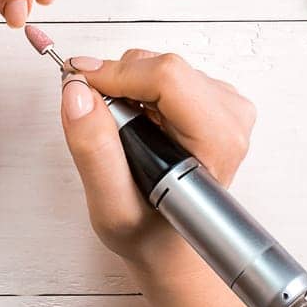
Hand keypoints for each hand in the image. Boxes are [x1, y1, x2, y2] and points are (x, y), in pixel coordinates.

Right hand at [57, 50, 255, 273]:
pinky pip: (161, 73)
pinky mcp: (211, 98)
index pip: (166, 77)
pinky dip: (136, 90)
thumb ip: (95, 150)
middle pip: (160, 65)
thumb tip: (77, 93)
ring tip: (120, 131)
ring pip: (157, 65)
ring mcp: (224, 105)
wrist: (168, 241)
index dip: (114, 74)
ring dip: (126, 88)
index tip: (77, 84)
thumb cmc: (149, 230)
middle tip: (97, 120)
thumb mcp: (112, 206)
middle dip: (117, 84)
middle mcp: (230, 117)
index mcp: (218, 140)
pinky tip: (135, 125)